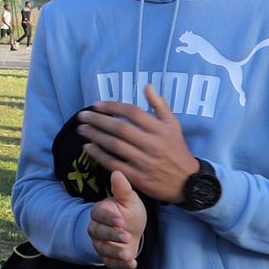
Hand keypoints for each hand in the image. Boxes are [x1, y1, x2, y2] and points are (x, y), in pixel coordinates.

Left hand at [76, 83, 196, 202]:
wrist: (187, 182)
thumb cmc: (176, 149)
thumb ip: (160, 105)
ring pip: (115, 146)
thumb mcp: (173, 125)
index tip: (96, 104)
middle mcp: (153, 144)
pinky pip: (114, 164)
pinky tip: (88, 148)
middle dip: (98, 120)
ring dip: (95, 136)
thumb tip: (146, 86)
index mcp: (161, 129)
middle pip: (120, 129)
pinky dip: (99, 155)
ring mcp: (145, 162)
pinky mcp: (138, 177)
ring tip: (82, 129)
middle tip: (82, 116)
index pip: (133, 113)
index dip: (113, 107)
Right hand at [88, 170, 146, 268]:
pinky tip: (132, 264)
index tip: (120, 219)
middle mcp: (97, 228)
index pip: (98, 214)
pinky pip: (110, 262)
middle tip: (125, 235)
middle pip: (98, 233)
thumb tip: (117, 173)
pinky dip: (120, 265)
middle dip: (111, 235)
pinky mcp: (108, 256)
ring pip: (103, 248)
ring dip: (115, 251)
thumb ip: (122, 189)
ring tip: (127, 253)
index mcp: (100, 212)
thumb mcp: (129, 200)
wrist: (133, 229)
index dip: (108, 217)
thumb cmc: (129, 212)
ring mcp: (101, 243)